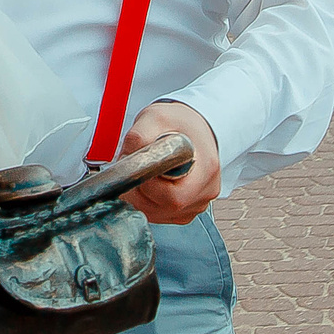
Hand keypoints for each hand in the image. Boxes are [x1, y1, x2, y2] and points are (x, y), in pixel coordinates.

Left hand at [118, 101, 221, 225]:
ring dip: (142, 199)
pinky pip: (163, 215)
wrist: (191, 128)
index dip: (148, 187)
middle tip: (134, 172)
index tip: (138, 170)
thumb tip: (126, 159)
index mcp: (207, 169)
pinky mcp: (189, 210)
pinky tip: (149, 183)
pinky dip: (149, 203)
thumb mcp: (156, 117)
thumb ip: (139, 136)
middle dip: (140, 194)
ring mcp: (199, 203)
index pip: (174, 197)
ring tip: (142, 174)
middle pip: (166, 209)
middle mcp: (207, 191)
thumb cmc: (177, 123)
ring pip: (161, 215)